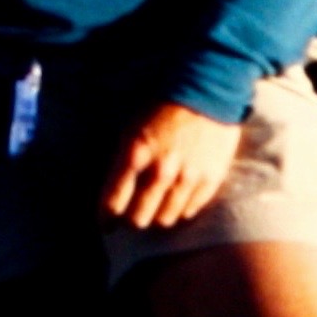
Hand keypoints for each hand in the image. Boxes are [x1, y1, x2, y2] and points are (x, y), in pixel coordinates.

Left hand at [101, 102, 242, 229]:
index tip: (106, 224)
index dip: (106, 218)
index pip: (113, 202)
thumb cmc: (163, 108)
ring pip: (165, 219)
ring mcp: (187, 177)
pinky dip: (181, 209)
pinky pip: (190, 210)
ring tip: (156, 209)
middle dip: (131, 220)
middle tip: (132, 216)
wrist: (208, 92)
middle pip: (139, 218)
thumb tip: (114, 193)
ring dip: (157, 217)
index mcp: (135, 154)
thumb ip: (122, 162)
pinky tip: (177, 200)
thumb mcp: (132, 128)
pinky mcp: (210, 179)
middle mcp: (160, 171)